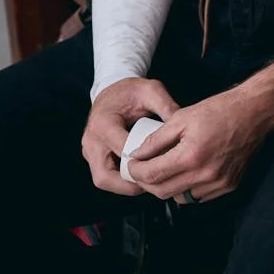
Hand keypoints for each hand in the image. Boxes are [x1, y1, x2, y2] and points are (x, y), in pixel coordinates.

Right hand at [81, 77, 179, 196]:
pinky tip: (141, 178)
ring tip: (150, 182)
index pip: (121, 151)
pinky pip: (105, 176)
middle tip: (155, 182)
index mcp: (103, 123)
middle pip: (105, 176)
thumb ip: (166, 106)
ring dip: (125, 185)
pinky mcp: (93, 155)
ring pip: (103, 180)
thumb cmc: (131, 90)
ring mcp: (89, 150)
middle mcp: (91, 140)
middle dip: (130, 183)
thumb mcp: (151, 90)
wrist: (112, 89)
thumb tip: (183, 128)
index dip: (142, 161)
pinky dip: (121, 181)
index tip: (163, 163)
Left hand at [124, 86, 272, 204]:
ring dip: (167, 187)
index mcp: (191, 155)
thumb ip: (156, 139)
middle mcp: (205, 174)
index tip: (132, 164)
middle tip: (143, 169)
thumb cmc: (220, 110)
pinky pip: (198, 197)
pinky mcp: (229, 185)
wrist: (255, 112)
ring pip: (180, 198)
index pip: (151, 175)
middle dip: (147, 182)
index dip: (136, 171)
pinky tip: (187, 172)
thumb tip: (137, 154)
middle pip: (162, 191)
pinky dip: (187, 188)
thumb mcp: (183, 117)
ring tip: (165, 170)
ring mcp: (218, 183)